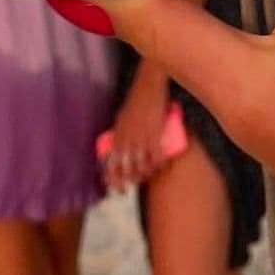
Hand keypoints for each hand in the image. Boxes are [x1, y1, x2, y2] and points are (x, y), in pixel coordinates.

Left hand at [105, 65, 169, 190]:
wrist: (148, 86)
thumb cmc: (136, 100)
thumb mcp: (122, 117)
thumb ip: (121, 133)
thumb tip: (119, 148)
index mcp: (118, 135)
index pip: (112, 164)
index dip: (114, 179)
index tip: (118, 187)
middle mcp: (128, 140)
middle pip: (127, 169)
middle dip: (132, 181)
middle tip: (137, 183)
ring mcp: (141, 138)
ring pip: (143, 166)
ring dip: (147, 173)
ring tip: (150, 172)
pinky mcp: (156, 134)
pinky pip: (157, 157)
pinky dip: (160, 164)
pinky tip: (162, 166)